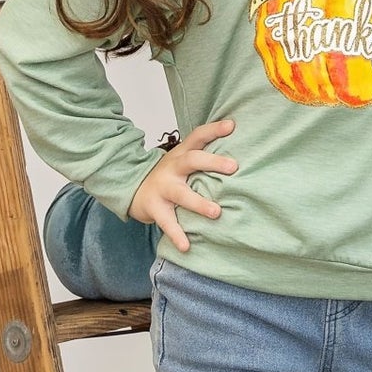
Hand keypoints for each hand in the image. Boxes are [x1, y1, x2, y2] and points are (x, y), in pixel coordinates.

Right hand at [126, 117, 238, 252]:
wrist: (133, 189)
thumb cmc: (168, 176)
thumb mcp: (182, 161)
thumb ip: (203, 157)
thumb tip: (239, 155)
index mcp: (181, 154)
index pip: (197, 136)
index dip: (214, 129)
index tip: (231, 125)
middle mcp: (172, 168)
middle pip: (191, 160)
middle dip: (212, 162)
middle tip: (233, 167)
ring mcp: (162, 188)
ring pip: (181, 194)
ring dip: (198, 203)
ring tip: (216, 213)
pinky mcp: (155, 208)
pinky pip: (167, 222)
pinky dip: (177, 235)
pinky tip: (186, 246)